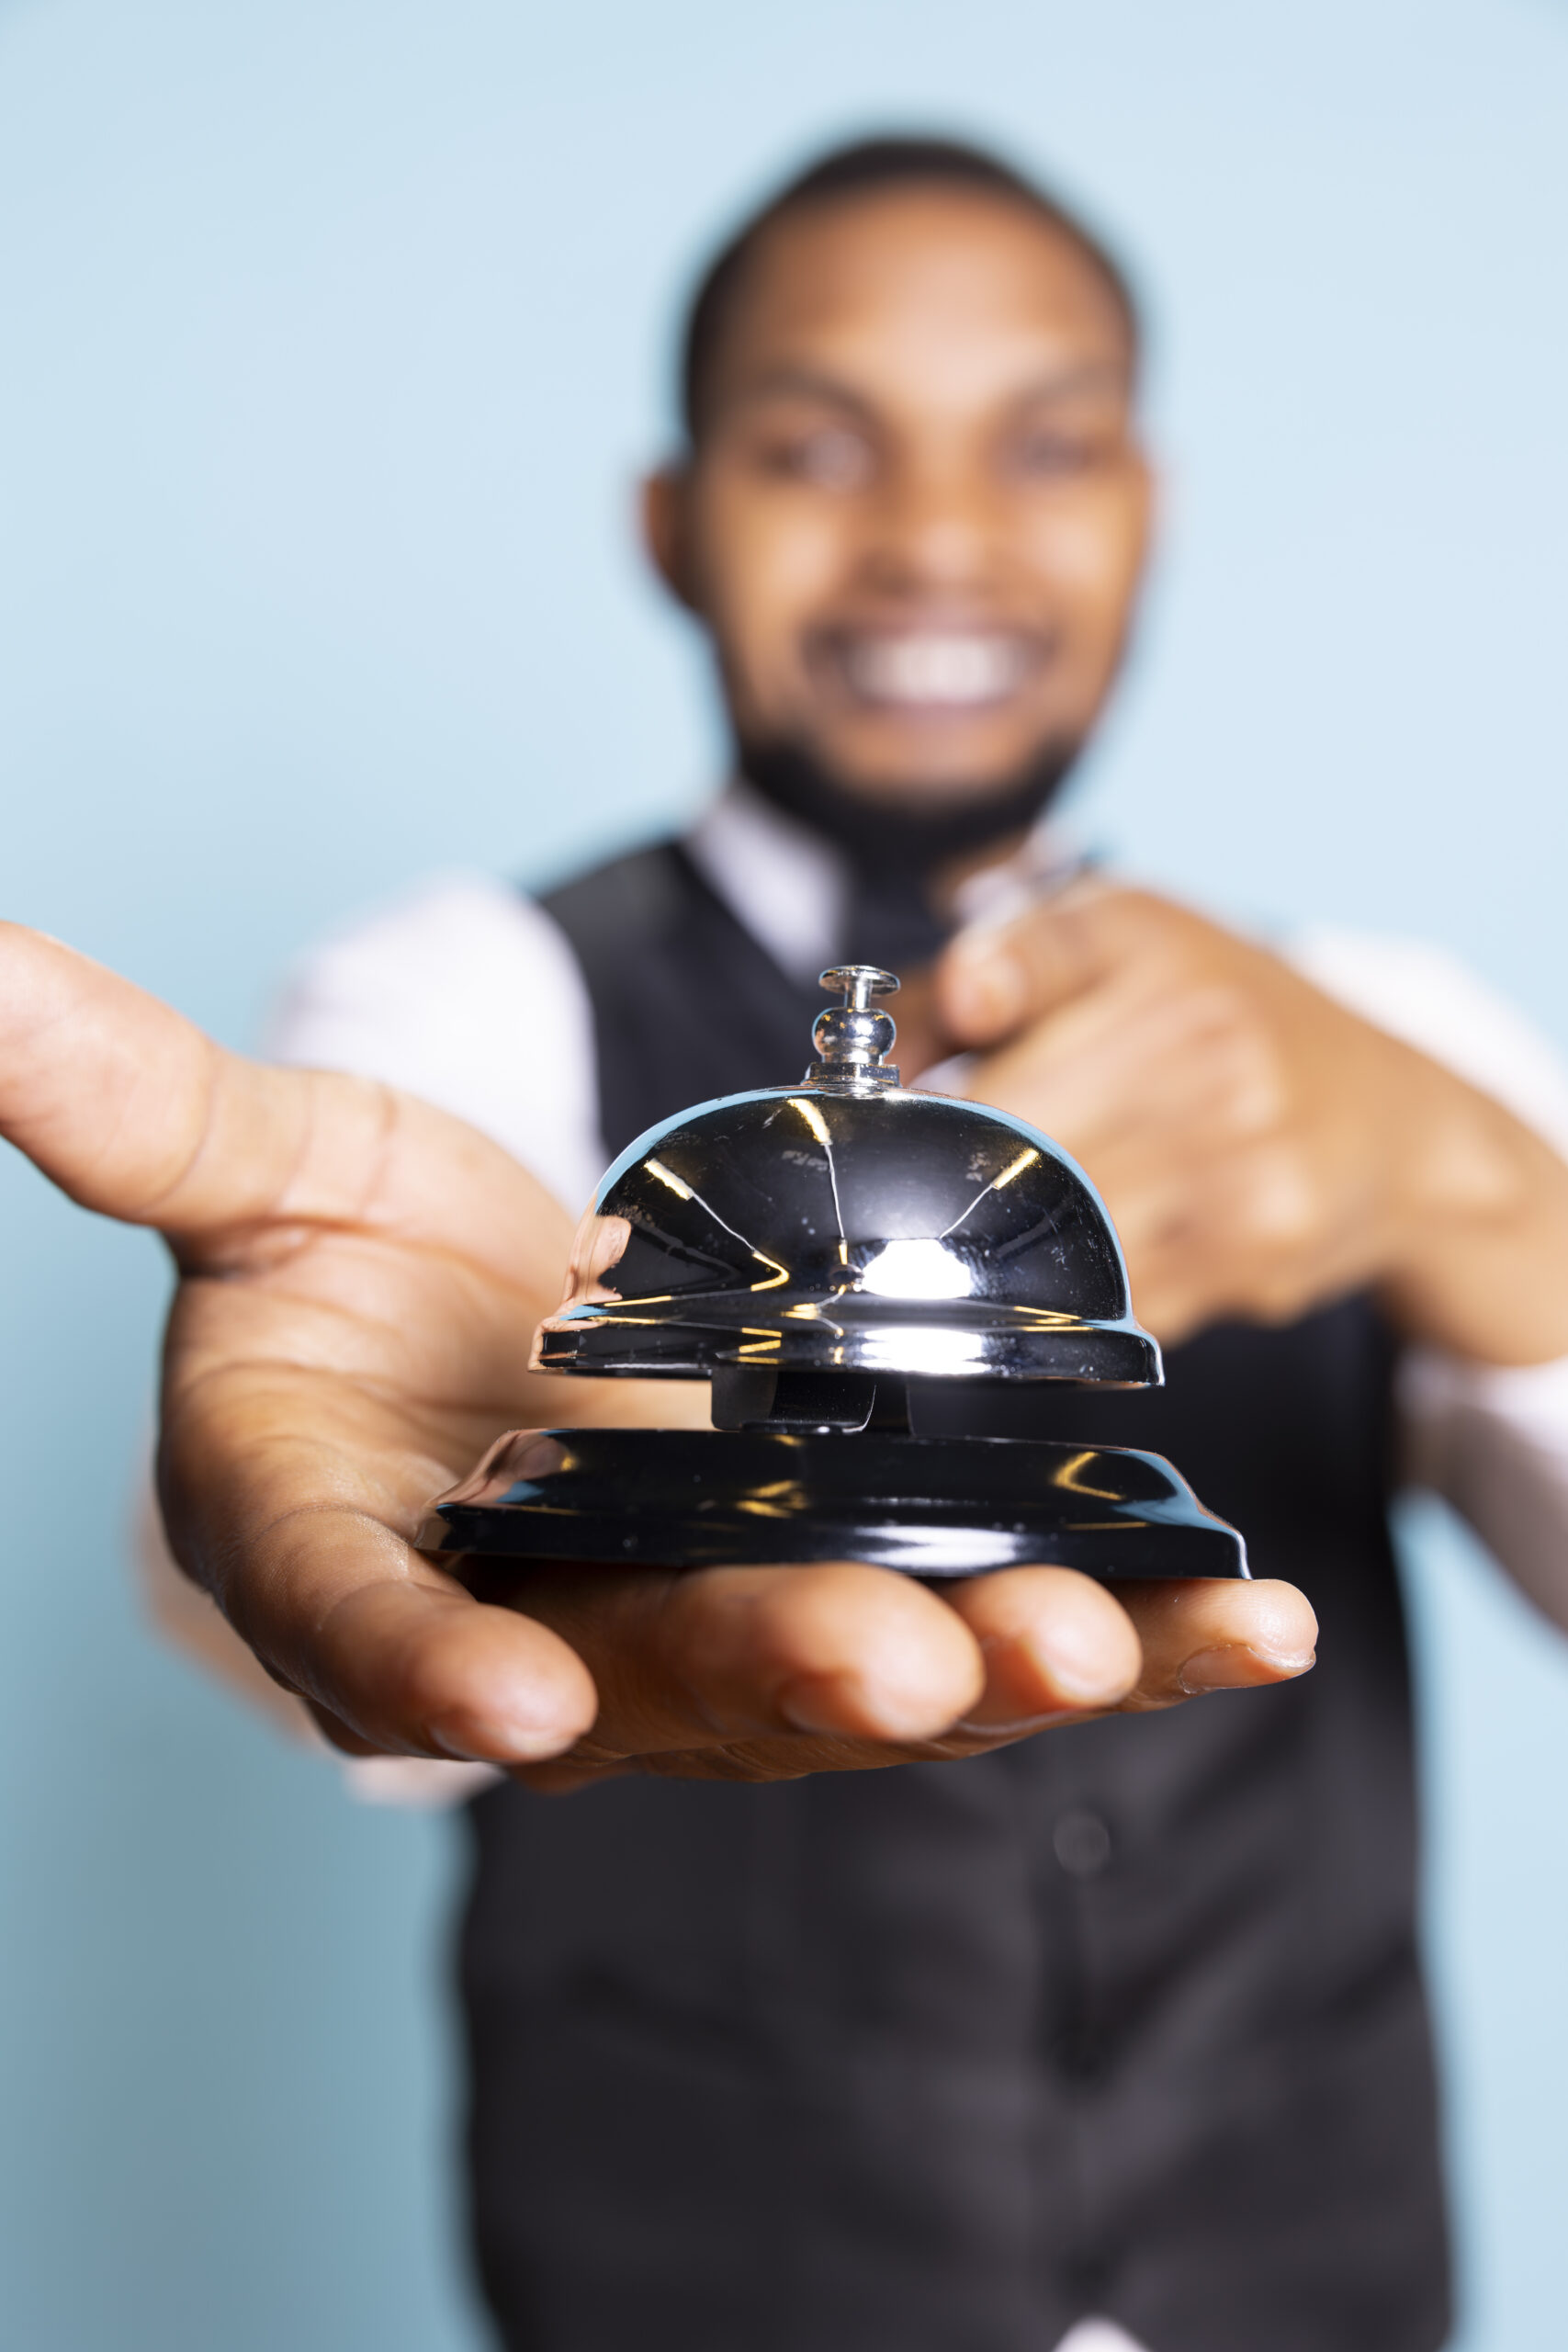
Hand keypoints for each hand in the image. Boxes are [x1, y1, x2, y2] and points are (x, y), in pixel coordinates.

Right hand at [1, 922, 1316, 1785]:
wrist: (484, 1345)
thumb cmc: (349, 1276)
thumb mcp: (255, 1182)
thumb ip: (141, 1113)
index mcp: (348, 1548)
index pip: (360, 1625)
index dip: (412, 1672)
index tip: (497, 1706)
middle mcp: (531, 1627)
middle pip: (645, 1673)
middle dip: (771, 1667)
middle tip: (901, 1663)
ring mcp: (702, 1627)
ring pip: (837, 1671)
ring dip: (978, 1663)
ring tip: (1104, 1645)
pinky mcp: (841, 1584)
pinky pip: (975, 1615)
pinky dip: (1101, 1624)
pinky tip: (1239, 1615)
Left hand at [935, 882, 1567, 1360]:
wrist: (1395, 1121)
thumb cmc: (1233, 1017)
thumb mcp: (1122, 940)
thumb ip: (993, 972)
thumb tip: (883, 1045)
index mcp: (1148, 947)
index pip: (999, 984)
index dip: (929, 1062)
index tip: (898, 1106)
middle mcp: (1203, 1043)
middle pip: (1011, 1133)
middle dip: (952, 1166)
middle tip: (933, 1179)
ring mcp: (1238, 1155)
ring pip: (1052, 1227)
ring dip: (1008, 1234)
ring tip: (1019, 1207)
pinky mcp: (1255, 1253)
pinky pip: (1110, 1294)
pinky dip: (1081, 1284)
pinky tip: (1102, 1246)